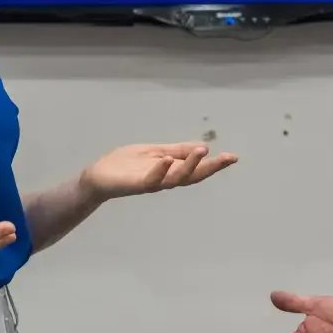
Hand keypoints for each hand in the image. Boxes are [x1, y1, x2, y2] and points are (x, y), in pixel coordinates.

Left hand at [81, 142, 237, 200]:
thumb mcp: (156, 151)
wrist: (98, 176)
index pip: (197, 168)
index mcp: (171, 171)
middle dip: (210, 168)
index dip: (215, 164)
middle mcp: (165, 180)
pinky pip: (150, 180)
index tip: (234, 157)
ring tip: (201, 152)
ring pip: (175, 179)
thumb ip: (177, 150)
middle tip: (227, 158)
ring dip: (189, 166)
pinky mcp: (135, 185)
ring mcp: (151, 183)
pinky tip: (166, 160)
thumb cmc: (126, 165)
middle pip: (192, 176)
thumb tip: (204, 147)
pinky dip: (159, 170)